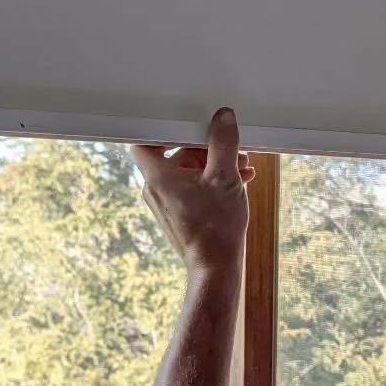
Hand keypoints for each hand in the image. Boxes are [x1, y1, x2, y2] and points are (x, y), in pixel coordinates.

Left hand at [132, 107, 255, 276]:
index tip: (189, 127)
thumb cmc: (216, 228)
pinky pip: (192, 188)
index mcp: (159, 177)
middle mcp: (156, 190)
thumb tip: (223, 118)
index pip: (144, 142)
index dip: (165, 131)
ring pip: (187, 172)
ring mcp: (167, 204)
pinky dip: (211, 182)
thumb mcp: (225, 177)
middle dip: (205, 149)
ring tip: (241, 169)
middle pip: (174, 155)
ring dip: (214, 166)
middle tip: (229, 150)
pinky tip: (237, 183)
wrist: (216, 267)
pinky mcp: (179, 215)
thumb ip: (223, 143)